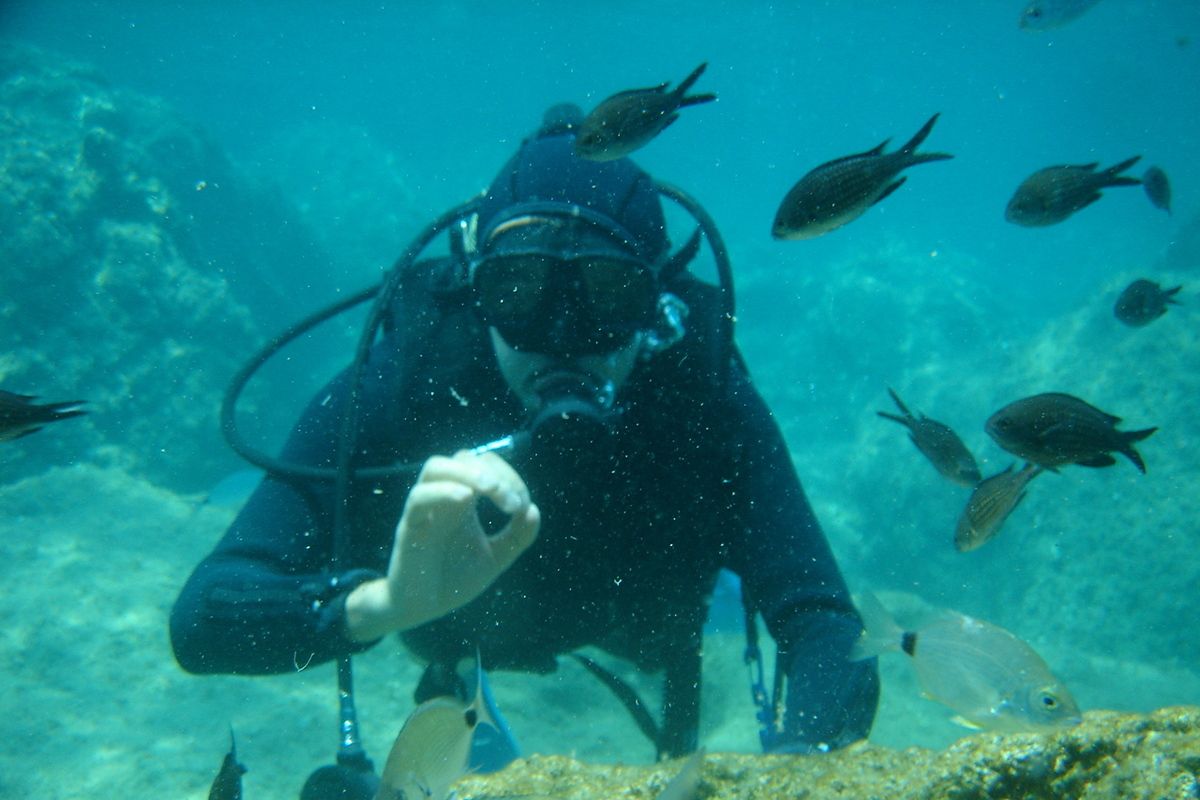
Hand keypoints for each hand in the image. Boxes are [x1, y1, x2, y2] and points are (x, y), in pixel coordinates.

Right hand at [346, 451, 539, 640]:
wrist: (423, 608)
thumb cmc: (454, 579)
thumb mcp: (495, 557)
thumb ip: (517, 536)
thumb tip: (534, 510)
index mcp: (464, 501)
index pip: (485, 466)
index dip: (508, 476)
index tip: (521, 506)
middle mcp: (444, 499)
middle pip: (463, 458)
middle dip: (493, 473)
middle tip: (512, 502)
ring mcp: (425, 510)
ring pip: (436, 467)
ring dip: (468, 472)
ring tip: (492, 489)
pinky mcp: (409, 528)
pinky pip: (419, 498)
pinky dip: (443, 491)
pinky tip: (465, 500)